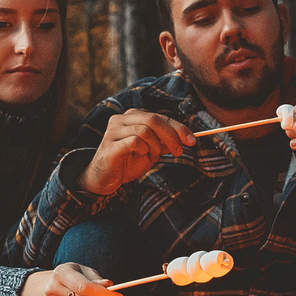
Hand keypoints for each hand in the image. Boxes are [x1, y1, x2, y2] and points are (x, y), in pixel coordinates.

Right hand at [79, 108, 193, 195]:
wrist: (104, 178)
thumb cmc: (127, 162)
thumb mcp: (151, 151)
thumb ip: (164, 142)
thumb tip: (186, 138)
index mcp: (132, 117)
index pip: (160, 117)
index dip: (178, 127)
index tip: (192, 140)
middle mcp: (121, 119)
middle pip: (154, 119)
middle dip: (171, 136)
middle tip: (179, 152)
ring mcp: (114, 130)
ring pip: (145, 130)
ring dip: (155, 147)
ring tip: (152, 157)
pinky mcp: (110, 144)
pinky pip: (135, 142)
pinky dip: (143, 150)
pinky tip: (140, 156)